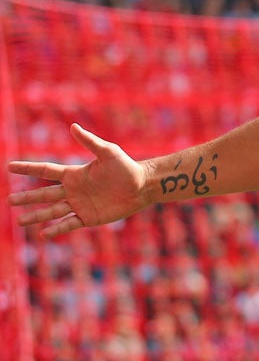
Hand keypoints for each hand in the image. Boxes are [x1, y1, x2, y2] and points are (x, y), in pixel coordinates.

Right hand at [8, 124, 147, 238]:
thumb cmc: (127, 167)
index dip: (28, 169)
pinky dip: (56, 229)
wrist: (142, 186)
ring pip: (53, 211)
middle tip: (9, 200)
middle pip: (44, 194)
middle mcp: (74, 190)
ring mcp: (80, 205)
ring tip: (20, 221)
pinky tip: (43, 234)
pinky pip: (69, 224)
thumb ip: (90, 142)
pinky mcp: (89, 217)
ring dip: (36, 216)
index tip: (9, 167)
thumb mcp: (108, 152)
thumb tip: (73, 126)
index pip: (46, 171)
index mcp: (75, 174)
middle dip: (27, 198)